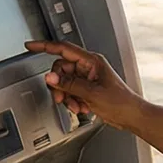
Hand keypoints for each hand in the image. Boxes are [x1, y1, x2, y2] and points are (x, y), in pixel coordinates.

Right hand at [25, 39, 141, 130]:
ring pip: (64, 82)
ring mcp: (88, 78)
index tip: (30, 46)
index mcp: (91, 61)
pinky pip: (71, 91)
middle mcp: (88, 67)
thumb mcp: (91, 93)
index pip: (63, 49)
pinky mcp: (87, 89)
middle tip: (61, 98)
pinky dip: (72, 101)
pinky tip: (82, 108)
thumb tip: (50, 77)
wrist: (131, 116)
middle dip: (59, 85)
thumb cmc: (121, 102)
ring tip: (77, 106)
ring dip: (67, 96)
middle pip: (61, 70)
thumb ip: (68, 84)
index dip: (44, 46)